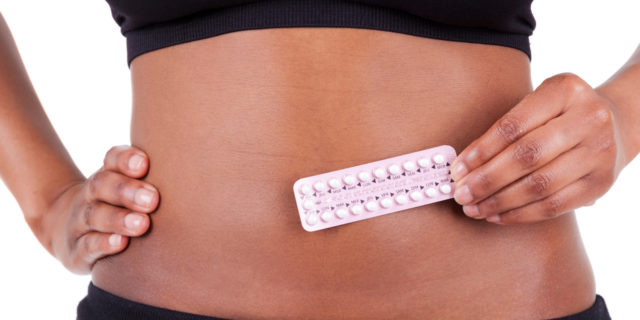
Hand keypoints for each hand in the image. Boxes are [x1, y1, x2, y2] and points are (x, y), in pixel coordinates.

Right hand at [40, 145, 158, 273]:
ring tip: (141, 224)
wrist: (66, 230)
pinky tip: (120, 244)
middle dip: (127, 191)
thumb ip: (158, 179)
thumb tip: (205, 171)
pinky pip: (87, 247)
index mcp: (107, 174)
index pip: (112, 159)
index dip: (125, 160)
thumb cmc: (120, 206)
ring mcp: (80, 222)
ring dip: (118, 220)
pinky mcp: (75, 252)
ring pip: (94, 216)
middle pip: (103, 185)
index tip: (144, 164)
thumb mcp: (133, 188)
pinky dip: (102, 244)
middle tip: (152, 199)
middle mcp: (90, 195)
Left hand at [450, 73, 624, 224]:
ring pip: (540, 185)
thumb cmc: (560, 113)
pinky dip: (520, 214)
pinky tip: (496, 215)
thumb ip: (507, 128)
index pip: (513, 126)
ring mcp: (599, 152)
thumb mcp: (538, 103)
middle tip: (460, 194)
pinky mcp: (601, 184)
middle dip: (486, 180)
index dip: (481, 151)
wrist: (614, 122)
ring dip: (499, 201)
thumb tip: (465, 166)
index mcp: (565, 90)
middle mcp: (589, 119)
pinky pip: (554, 206)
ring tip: (474, 208)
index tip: (457, 169)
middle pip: (526, 156)